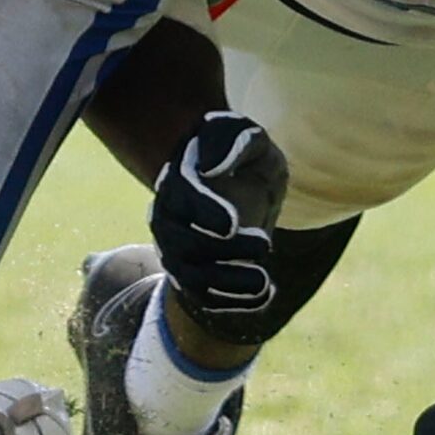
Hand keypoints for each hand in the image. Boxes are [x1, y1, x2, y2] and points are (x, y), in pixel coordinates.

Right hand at [152, 111, 292, 344]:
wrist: (231, 170)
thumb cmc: (237, 147)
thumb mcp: (242, 132)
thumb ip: (234, 143)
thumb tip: (212, 169)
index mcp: (178, 182)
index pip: (184, 202)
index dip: (205, 214)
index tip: (232, 224)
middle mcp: (168, 220)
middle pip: (185, 246)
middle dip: (226, 251)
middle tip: (265, 245)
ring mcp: (176, 250)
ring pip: (193, 279)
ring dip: (229, 286)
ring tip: (265, 284)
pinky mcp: (191, 272)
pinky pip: (204, 296)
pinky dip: (231, 303)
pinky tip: (264, 297)